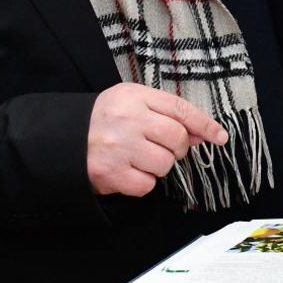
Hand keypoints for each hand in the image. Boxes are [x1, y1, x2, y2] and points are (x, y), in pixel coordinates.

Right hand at [86, 83, 226, 196]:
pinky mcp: (112, 174)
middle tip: (164, 148)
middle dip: (178, 148)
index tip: (220, 136)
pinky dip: (143, 182)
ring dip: (159, 166)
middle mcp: (128, 120)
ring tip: (140, 158)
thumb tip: (202, 133)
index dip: (204, 124)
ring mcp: (119, 148)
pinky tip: (129, 171)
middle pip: (177, 139)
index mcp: (134, 97)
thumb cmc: (104, 120)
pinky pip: (147, 185)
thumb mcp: (133, 103)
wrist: (62, 138)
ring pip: (165, 164)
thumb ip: (167, 114)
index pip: (180, 109)